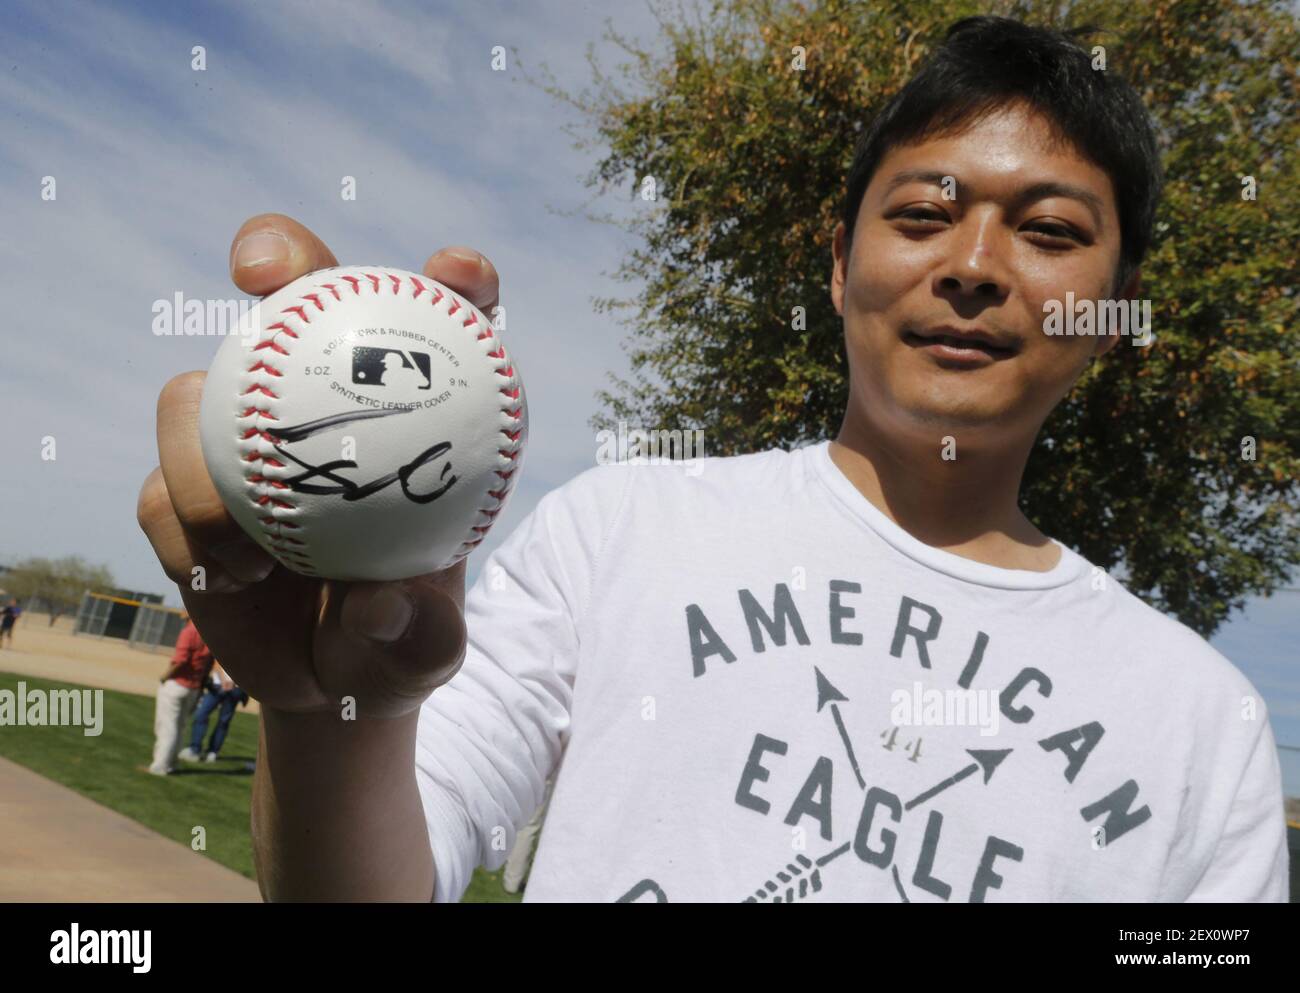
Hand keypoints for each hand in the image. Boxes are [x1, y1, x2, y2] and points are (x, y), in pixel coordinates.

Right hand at [137, 214, 499, 718]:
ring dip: (205, 462)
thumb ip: (419, 633)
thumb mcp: (426, 650)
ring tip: (252, 554)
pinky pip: (161, 490)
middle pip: (297, 297)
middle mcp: (323, 405)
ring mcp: (242, 440)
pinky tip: (231, 578)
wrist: (325, 680)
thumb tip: (380, 602)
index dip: (457, 282)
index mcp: (410, 419)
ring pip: (195, 392)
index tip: (455, 271)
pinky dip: (187, 531)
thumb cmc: (396, 643)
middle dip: (280, 250)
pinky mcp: (183, 489)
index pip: (442, 325)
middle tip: (265, 269)